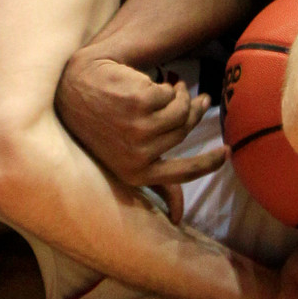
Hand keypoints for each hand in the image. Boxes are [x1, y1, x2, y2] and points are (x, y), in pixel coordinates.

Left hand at [57, 53, 225, 215]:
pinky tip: (158, 80)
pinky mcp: (138, 102)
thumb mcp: (122, 161)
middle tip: (198, 99)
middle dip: (194, 112)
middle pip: (184, 131)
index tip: (227, 153)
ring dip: (182, 95)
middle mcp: (138, 155)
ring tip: (175, 88)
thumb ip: (156, 185)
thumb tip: (178, 218)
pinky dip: (167, 85)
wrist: (70, 87)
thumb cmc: (98, 126)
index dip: (208, 164)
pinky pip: (169, 93)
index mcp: (135, 173)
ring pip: (180, 110)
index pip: (182, 174)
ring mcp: (138, 128)